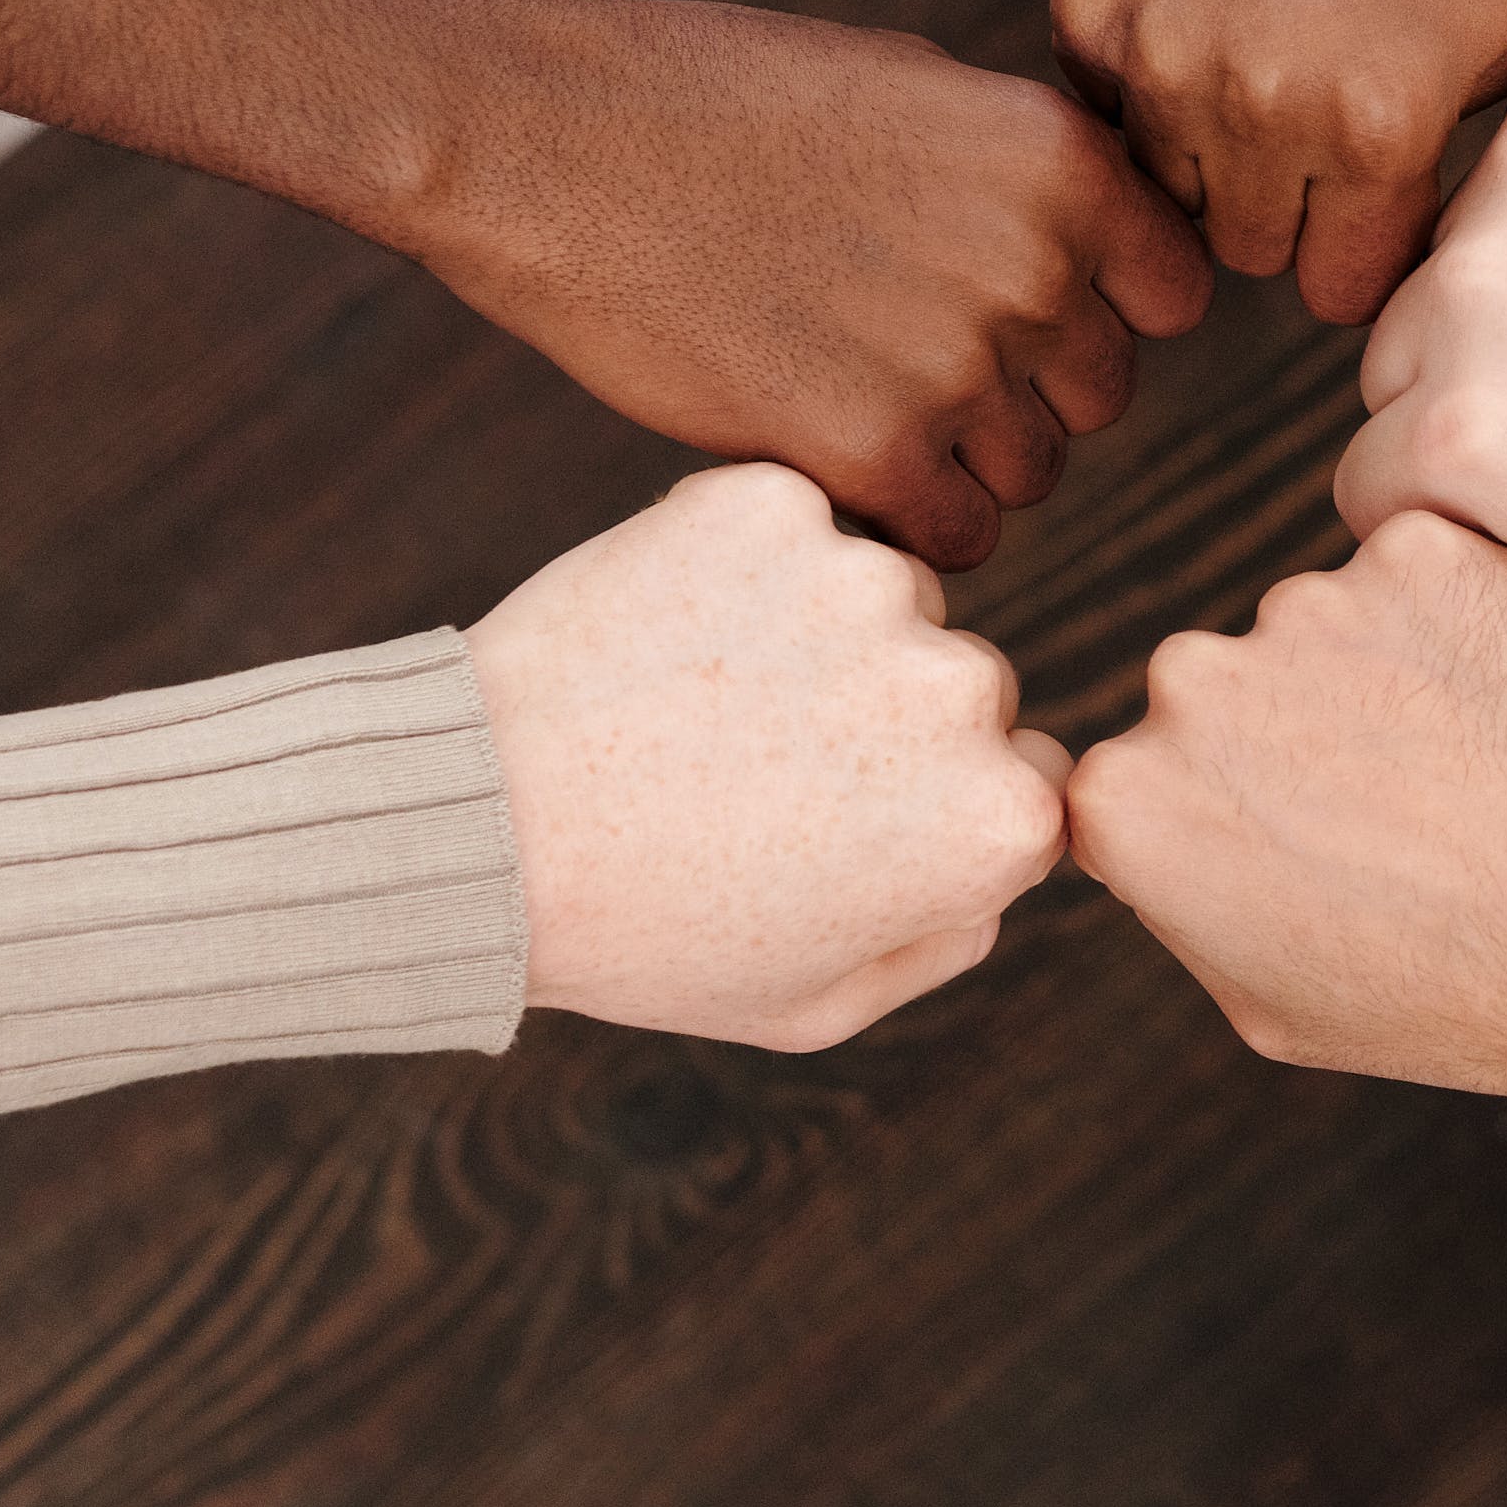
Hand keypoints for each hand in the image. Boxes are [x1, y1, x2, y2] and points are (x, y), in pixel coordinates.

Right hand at [417, 0, 1211, 567]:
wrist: (552, 140)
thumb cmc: (720, 99)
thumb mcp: (911, 88)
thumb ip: (1022, 173)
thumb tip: (1106, 247)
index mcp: (1061, 161)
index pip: (1171, 296)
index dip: (1099, 312)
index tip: (1013, 308)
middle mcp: (1036, 261)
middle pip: (1098, 395)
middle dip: (1020, 388)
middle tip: (899, 352)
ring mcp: (957, 362)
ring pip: (1030, 476)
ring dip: (958, 462)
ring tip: (850, 396)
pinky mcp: (868, 450)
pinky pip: (953, 541)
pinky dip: (901, 522)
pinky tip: (827, 459)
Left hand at [470, 465, 1071, 1048]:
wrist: (479, 828)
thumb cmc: (646, 936)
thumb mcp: (819, 1002)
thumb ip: (950, 932)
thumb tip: (1011, 843)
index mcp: (995, 818)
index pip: (1027, 777)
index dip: (936, 805)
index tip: (844, 823)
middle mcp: (958, 688)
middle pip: (967, 681)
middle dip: (888, 716)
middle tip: (758, 769)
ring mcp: (864, 583)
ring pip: (881, 595)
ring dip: (820, 632)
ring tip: (704, 706)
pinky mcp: (771, 504)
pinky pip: (788, 526)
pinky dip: (739, 564)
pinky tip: (671, 637)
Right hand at [1052, 0, 1506, 327]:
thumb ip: (1497, 149)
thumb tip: (1465, 256)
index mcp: (1381, 124)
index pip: (1344, 288)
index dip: (1362, 245)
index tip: (1371, 194)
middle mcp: (1261, 108)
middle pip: (1249, 253)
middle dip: (1285, 204)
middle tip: (1313, 110)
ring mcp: (1156, 57)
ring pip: (1166, 191)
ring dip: (1208, 147)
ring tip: (1257, 46)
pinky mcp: (1082, 0)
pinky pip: (1103, 104)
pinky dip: (1142, 71)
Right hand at [1067, 512, 1506, 1093]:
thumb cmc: (1461, 995)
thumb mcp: (1268, 1003)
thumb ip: (1180, 893)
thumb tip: (1157, 824)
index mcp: (1129, 800)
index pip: (1142, 777)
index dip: (1226, 815)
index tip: (1301, 845)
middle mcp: (1192, 682)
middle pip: (1225, 689)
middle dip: (1292, 735)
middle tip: (1401, 808)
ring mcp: (1308, 604)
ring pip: (1323, 626)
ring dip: (1379, 674)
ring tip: (1474, 768)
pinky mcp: (1420, 550)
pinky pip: (1417, 575)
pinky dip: (1459, 621)